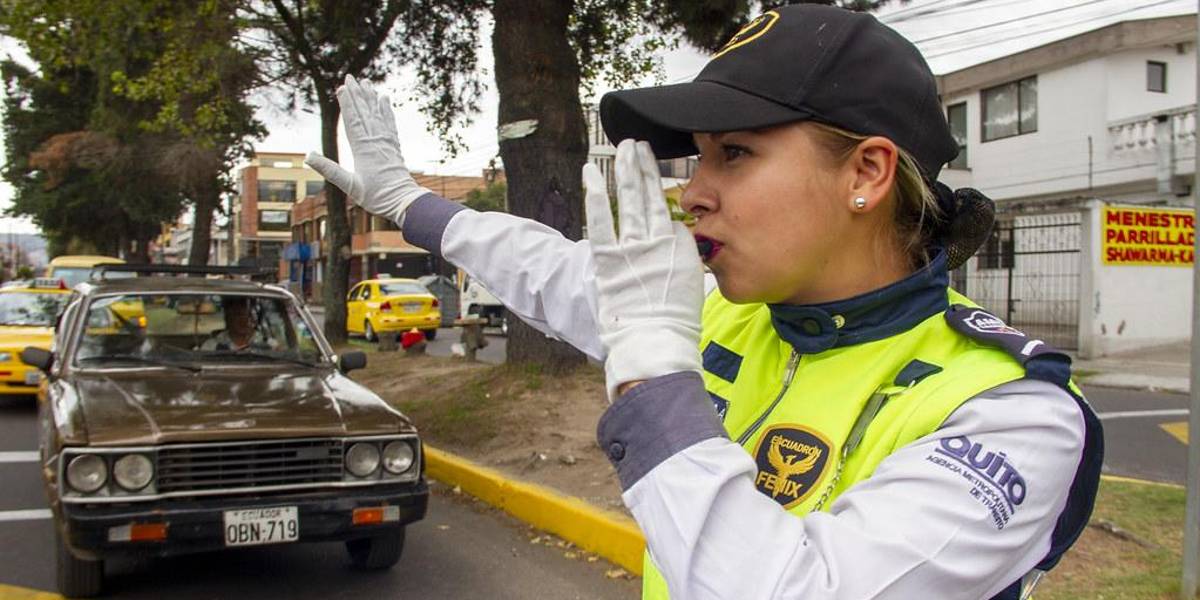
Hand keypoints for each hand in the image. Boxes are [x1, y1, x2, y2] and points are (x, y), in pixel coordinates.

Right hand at [304, 75, 430, 223]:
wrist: (403, 201)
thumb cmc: (376, 196)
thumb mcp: (349, 185)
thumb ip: (329, 169)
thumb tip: (307, 156)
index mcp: (363, 149)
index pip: (352, 121)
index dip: (346, 104)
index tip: (341, 88)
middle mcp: (376, 141)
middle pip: (364, 113)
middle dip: (357, 94)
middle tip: (350, 77)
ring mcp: (386, 143)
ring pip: (377, 115)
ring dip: (370, 98)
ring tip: (366, 82)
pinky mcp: (394, 147)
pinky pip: (389, 123)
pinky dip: (386, 110)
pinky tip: (384, 99)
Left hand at [583, 140, 703, 401]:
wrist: (658, 340)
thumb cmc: (675, 321)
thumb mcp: (689, 282)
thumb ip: (682, 255)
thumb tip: (678, 238)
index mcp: (679, 245)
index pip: (665, 208)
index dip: (657, 185)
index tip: (651, 167)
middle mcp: (657, 240)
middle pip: (648, 195)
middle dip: (641, 166)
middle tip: (636, 144)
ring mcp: (633, 247)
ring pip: (628, 199)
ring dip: (624, 170)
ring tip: (621, 148)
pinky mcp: (609, 258)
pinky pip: (600, 220)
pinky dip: (594, 195)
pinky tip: (590, 173)